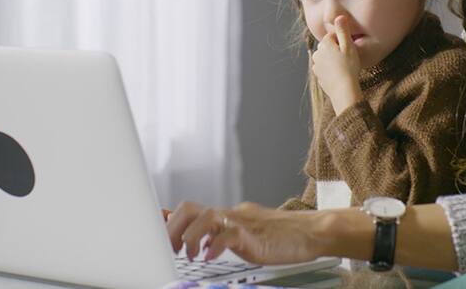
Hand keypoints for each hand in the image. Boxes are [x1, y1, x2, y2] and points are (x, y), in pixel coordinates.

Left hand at [166, 201, 324, 264]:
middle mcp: (231, 215)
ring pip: (206, 216)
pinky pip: (229, 234)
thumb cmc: (282, 236)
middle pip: (191, 208)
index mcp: (227, 216)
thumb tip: (202, 239)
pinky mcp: (254, 234)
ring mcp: (242, 222)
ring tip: (190, 255)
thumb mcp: (245, 232)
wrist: (311, 231)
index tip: (154, 226)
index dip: (169, 217)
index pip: (191, 209)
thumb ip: (222, 233)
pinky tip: (210, 256)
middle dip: (174, 227)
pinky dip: (215, 245)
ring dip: (191, 236)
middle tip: (170, 248)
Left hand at [311, 16, 361, 114]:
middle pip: (328, 47)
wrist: (344, 90)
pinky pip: (326, 68)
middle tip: (348, 58)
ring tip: (345, 67)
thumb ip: (343, 31)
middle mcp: (317, 54)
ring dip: (334, 60)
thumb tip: (339, 16)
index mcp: (324, 45)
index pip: (333, 37)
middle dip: (337, 50)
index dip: (343, 41)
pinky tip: (340, 75)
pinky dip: (331, 70)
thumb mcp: (349, 46)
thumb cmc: (349, 67)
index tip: (349, 49)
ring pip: (326, 58)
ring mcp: (317, 66)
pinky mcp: (318, 76)